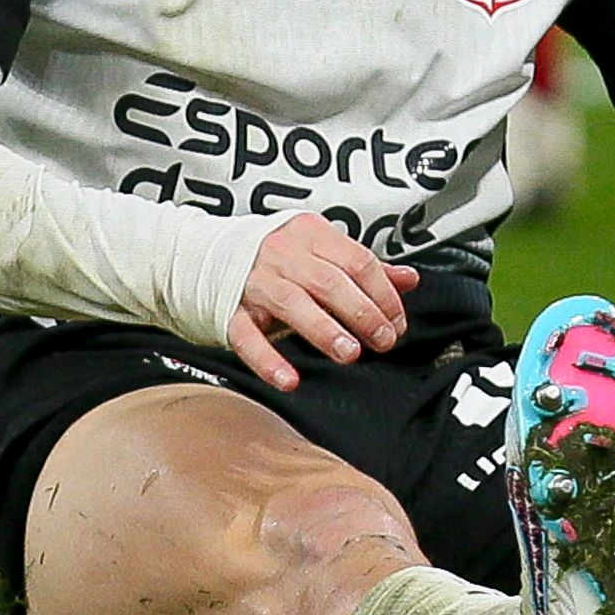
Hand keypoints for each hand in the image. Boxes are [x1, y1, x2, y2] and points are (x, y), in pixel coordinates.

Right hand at [226, 213, 419, 392]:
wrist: (206, 254)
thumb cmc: (275, 256)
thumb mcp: (320, 250)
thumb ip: (363, 267)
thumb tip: (409, 280)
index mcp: (309, 234)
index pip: (356, 260)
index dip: (383, 294)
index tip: (396, 322)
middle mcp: (281, 253)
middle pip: (329, 281)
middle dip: (361, 313)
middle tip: (383, 340)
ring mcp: (253, 282)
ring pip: (292, 303)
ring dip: (323, 329)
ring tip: (349, 353)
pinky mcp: (229, 311)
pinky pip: (248, 336)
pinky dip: (268, 359)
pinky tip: (290, 379)